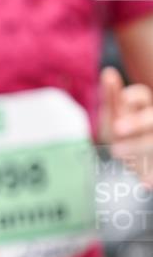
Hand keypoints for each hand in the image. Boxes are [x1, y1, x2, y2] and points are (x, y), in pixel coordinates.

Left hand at [103, 67, 152, 185]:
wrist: (137, 161)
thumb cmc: (122, 131)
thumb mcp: (114, 115)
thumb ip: (112, 96)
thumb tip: (109, 72)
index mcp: (143, 109)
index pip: (140, 97)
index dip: (130, 97)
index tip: (117, 94)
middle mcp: (152, 124)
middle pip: (151, 119)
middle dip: (136, 122)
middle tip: (116, 129)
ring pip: (152, 142)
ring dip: (138, 146)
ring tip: (115, 151)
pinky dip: (151, 178)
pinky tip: (145, 185)